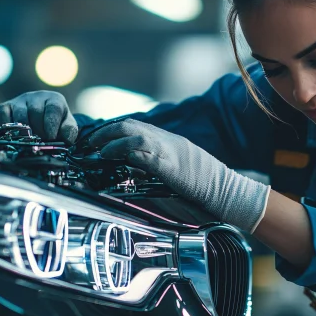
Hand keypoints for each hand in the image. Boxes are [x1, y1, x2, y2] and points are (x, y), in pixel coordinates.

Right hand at [0, 91, 77, 142]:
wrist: (40, 120)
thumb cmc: (56, 124)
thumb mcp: (66, 126)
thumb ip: (69, 131)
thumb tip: (66, 138)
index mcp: (54, 100)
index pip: (53, 108)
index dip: (51, 124)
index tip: (51, 137)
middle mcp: (36, 97)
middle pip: (35, 111)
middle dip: (38, 129)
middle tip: (39, 141)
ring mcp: (19, 101)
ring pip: (19, 114)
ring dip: (24, 130)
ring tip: (28, 141)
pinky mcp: (4, 107)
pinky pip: (1, 114)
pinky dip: (5, 126)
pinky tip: (12, 137)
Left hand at [88, 119, 270, 232]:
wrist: (225, 189)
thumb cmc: (204, 183)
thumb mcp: (179, 167)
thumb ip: (160, 162)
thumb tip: (139, 165)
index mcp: (168, 140)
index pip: (136, 126)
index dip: (115, 129)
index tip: (99, 137)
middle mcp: (167, 141)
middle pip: (132, 126)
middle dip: (108, 132)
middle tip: (91, 142)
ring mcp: (169, 151)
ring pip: (136, 135)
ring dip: (114, 141)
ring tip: (99, 150)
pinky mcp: (171, 166)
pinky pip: (147, 154)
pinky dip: (130, 153)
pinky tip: (118, 157)